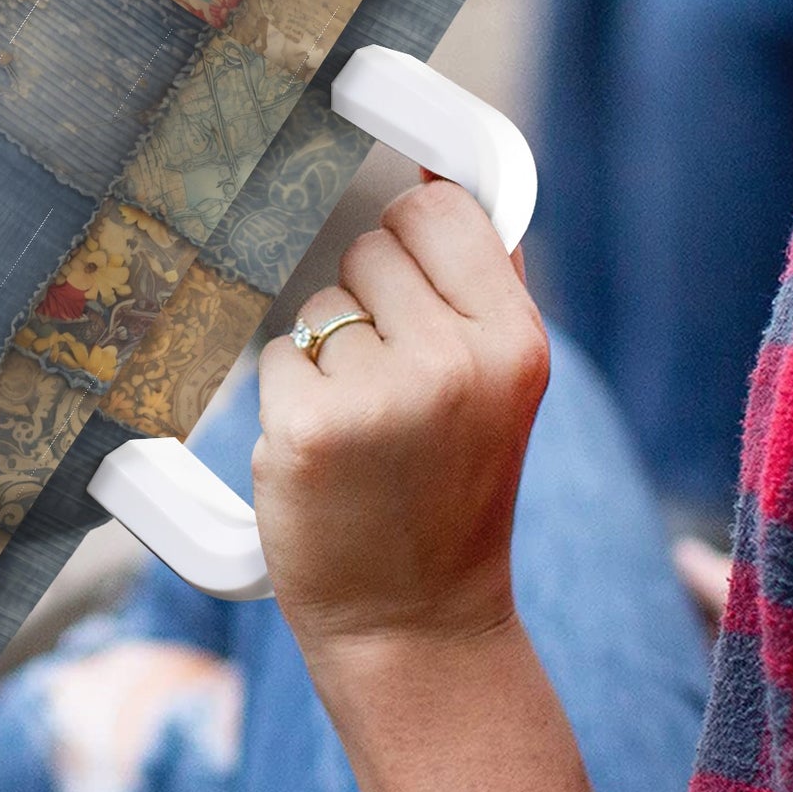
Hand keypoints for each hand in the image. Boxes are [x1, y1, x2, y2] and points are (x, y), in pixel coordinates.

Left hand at [253, 174, 547, 659]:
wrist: (416, 621)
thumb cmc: (454, 491)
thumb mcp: (502, 382)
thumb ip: (483, 273)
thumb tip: (436, 170)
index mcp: (515, 342)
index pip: (436, 210)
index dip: (412, 242)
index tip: (409, 284)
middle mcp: (454, 363)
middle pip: (368, 249)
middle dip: (369, 305)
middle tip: (392, 387)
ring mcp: (377, 397)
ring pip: (318, 306)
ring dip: (327, 355)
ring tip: (363, 427)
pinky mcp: (305, 430)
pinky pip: (277, 356)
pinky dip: (289, 397)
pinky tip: (324, 453)